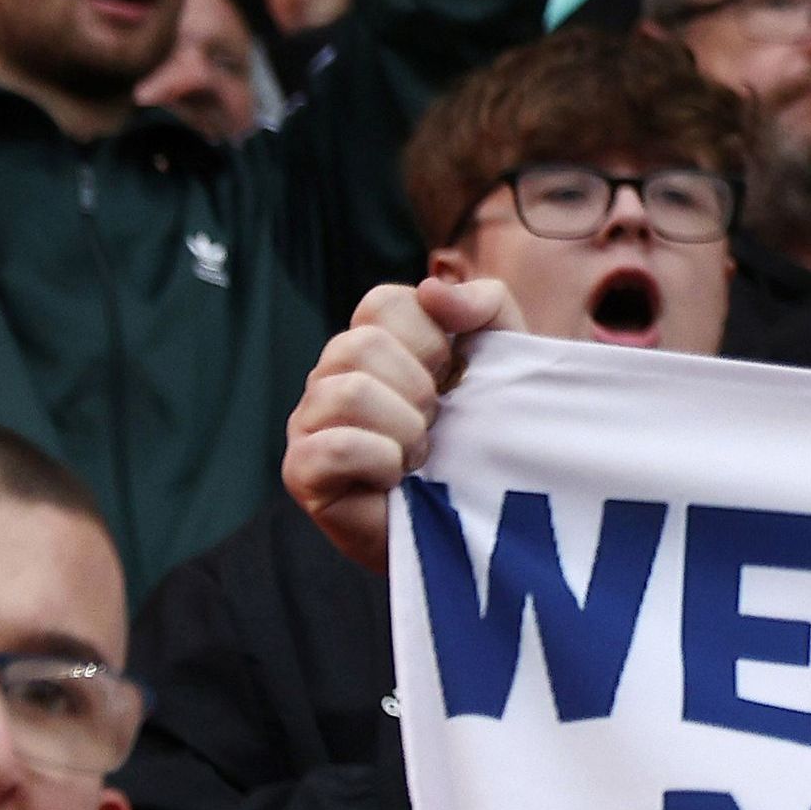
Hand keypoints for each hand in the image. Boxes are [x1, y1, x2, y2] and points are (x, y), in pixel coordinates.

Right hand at [285, 276, 514, 572]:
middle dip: (422, 389)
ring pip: (348, 392)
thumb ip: (484, 304)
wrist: (489, 520)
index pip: (384, 302)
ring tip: (422, 455)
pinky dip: (382, 461)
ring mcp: (311, 422)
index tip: (454, 378)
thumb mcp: (508, 357)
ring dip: (405, 428)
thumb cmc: (491, 436)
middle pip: (362, 345)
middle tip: (438, 425)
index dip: (432, 339)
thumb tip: (432, 289)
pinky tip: (397, 478)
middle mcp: (333, 376)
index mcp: (375, 344)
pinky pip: (337, 446)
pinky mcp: (303, 472)